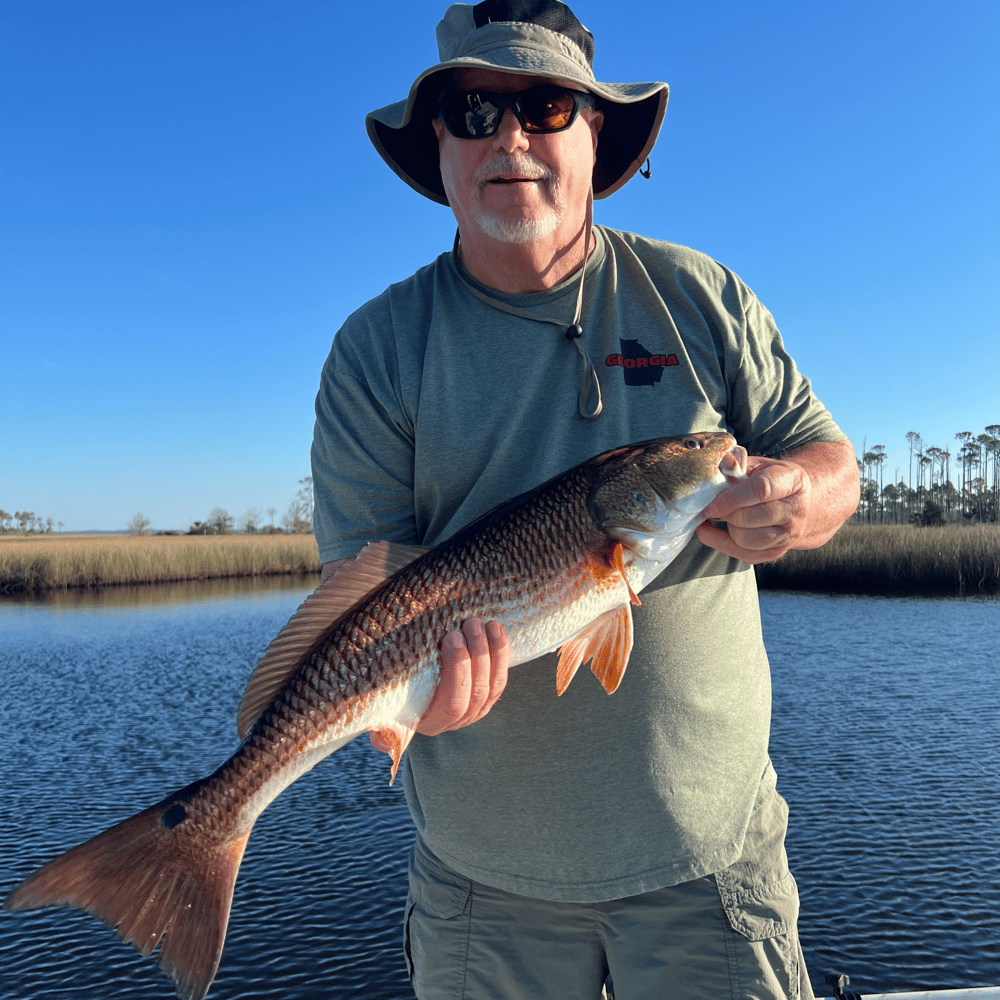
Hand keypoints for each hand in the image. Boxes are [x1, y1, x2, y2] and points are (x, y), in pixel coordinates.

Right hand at [369, 618, 509, 752]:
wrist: (405, 686)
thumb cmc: (389, 694)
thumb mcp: (381, 709)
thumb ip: (380, 726)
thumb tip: (382, 742)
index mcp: (431, 723)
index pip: (453, 703)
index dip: (458, 670)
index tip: (451, 637)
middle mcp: (457, 721)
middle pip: (476, 691)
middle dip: (477, 653)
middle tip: (470, 623)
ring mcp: (476, 710)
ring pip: (493, 683)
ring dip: (492, 650)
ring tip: (484, 623)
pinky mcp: (488, 695)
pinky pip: (500, 676)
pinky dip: (501, 652)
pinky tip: (496, 629)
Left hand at [696, 455, 812, 563]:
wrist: (796, 503)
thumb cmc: (771, 480)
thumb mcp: (758, 465)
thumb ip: (736, 466)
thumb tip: (713, 470)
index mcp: (793, 480)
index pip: (761, 490)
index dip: (731, 498)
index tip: (710, 503)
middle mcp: (795, 510)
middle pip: (749, 518)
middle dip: (725, 513)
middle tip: (713, 507)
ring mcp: (788, 534)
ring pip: (744, 539)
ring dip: (726, 528)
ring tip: (721, 516)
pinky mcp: (776, 552)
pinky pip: (742, 554)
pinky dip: (720, 543)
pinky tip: (711, 532)